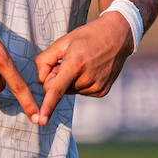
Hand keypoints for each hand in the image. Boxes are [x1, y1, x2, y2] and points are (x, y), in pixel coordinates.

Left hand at [33, 11, 132, 125]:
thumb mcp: (62, 42)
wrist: (117, 37)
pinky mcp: (102, 92)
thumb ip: (45, 60)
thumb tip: (40, 81)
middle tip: (65, 62)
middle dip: (55, 79)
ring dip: (69, 80)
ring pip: (69, 91)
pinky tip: (89, 69)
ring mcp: (96, 87)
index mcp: (75, 64)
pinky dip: (79, 83)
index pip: (56, 90)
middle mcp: (87, 79)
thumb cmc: (86, 37)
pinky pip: (80, 91)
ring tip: (81, 63)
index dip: (47, 106)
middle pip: (58, 89)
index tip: (42, 121)